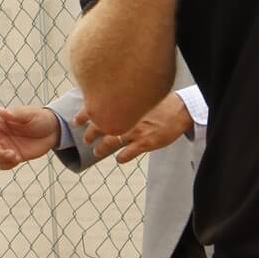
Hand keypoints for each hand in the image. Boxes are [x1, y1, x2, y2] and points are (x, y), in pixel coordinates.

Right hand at [0, 106, 60, 169]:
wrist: (54, 131)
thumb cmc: (40, 118)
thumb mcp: (30, 113)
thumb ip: (15, 114)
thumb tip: (1, 111)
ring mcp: (4, 146)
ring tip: (13, 154)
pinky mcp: (12, 156)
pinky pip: (2, 164)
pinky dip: (6, 164)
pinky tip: (16, 159)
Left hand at [75, 92, 192, 164]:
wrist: (181, 110)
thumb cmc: (161, 105)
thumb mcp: (141, 99)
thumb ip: (126, 103)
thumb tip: (111, 104)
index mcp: (125, 105)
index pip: (97, 109)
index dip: (84, 115)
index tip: (77, 120)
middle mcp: (127, 118)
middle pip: (98, 128)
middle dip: (89, 135)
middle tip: (87, 139)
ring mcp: (135, 131)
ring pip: (108, 143)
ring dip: (100, 149)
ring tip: (97, 152)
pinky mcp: (145, 143)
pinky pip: (125, 155)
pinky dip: (120, 158)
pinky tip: (121, 158)